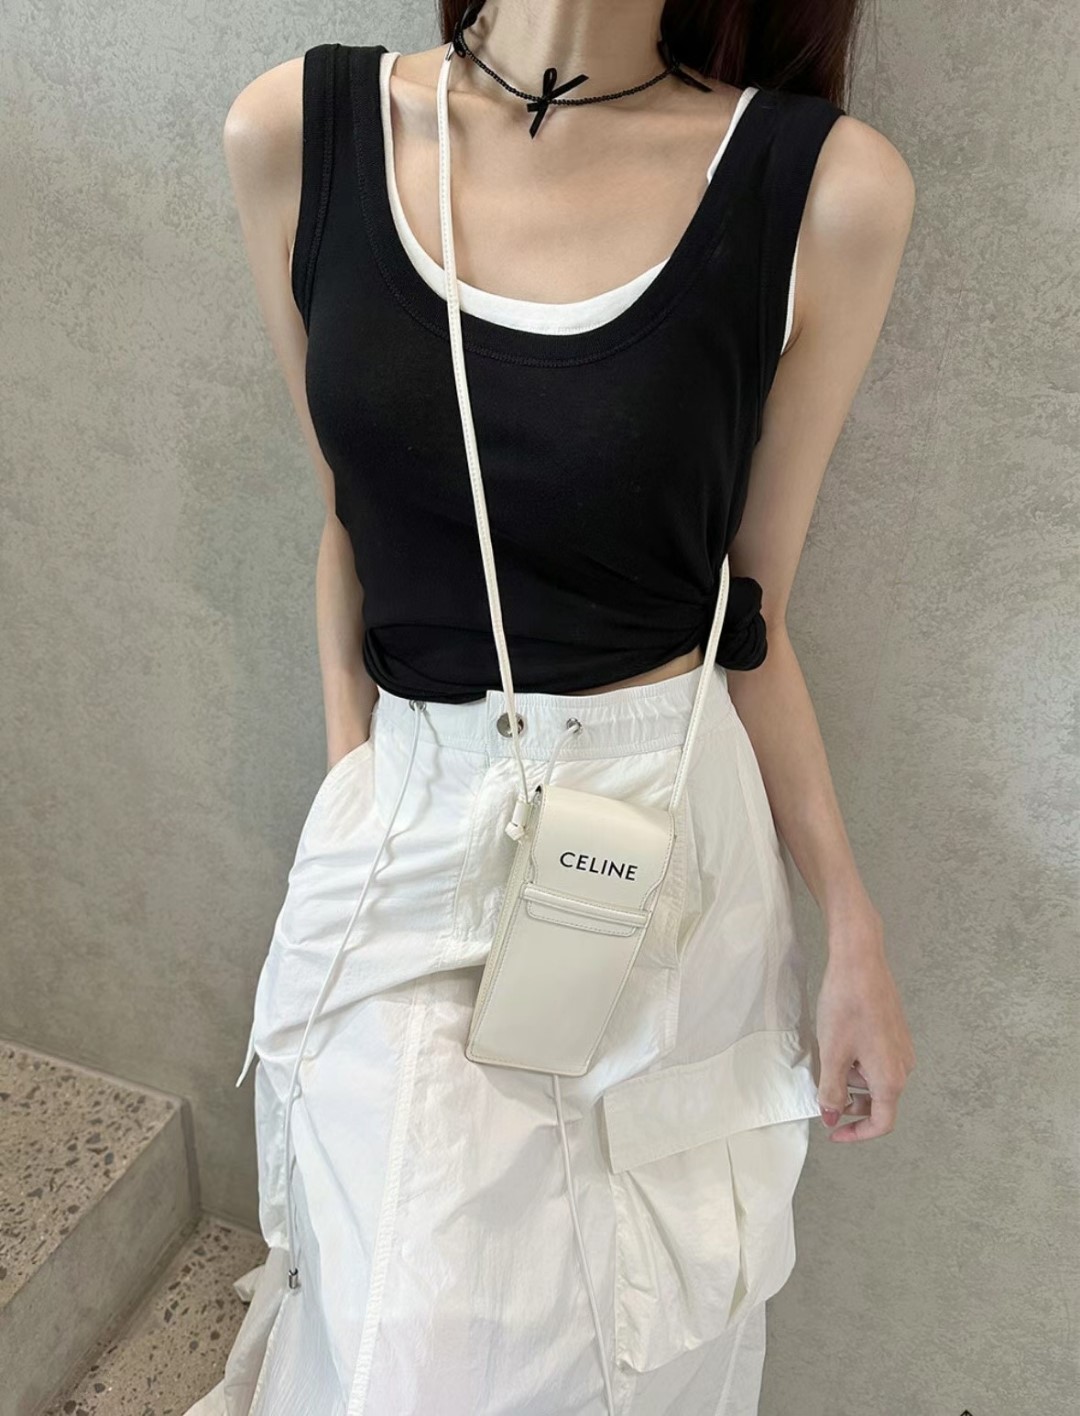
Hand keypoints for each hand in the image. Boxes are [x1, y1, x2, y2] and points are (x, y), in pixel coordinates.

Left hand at [814, 913, 914, 1141]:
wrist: (861, 962)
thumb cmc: (846, 1007)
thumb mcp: (832, 1054)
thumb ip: (832, 1091)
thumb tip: (832, 1117)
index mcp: (891, 1079)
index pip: (881, 1123)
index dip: (857, 1134)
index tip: (833, 1131)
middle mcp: (903, 1067)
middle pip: (880, 1102)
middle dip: (852, 1104)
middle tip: (824, 1090)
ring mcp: (902, 1048)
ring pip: (877, 1080)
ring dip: (853, 1080)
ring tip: (830, 1055)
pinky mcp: (896, 1032)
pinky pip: (878, 1060)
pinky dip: (859, 1063)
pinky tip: (841, 1042)